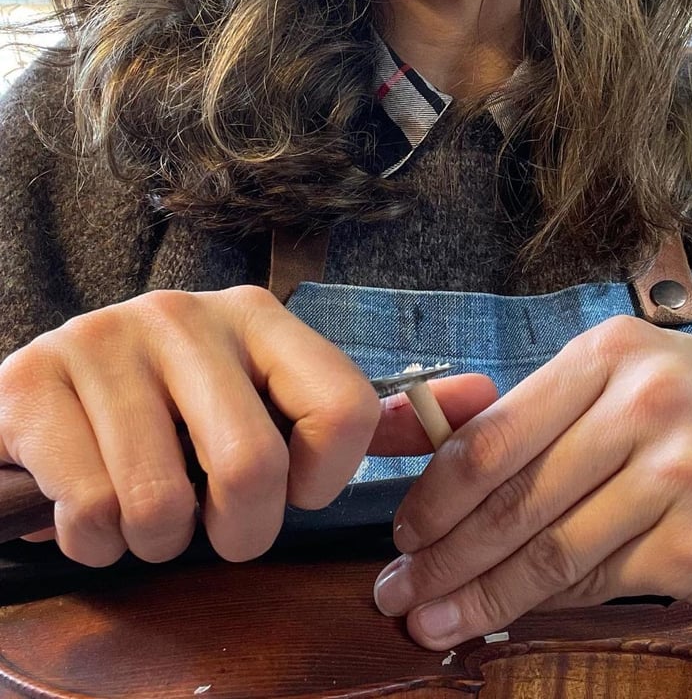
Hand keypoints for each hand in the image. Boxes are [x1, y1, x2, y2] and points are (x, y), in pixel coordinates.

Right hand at [0, 286, 494, 567]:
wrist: (50, 398)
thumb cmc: (179, 411)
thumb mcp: (272, 402)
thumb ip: (372, 413)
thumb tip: (484, 395)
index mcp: (259, 313)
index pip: (346, 408)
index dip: (325, 480)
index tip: (294, 491)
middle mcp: (185, 312)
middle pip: (253, 470)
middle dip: (237, 534)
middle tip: (210, 522)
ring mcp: (105, 339)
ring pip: (163, 506)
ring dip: (158, 541)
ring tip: (147, 506)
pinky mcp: (35, 380)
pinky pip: (90, 512)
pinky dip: (95, 538)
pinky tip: (92, 502)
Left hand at [373, 314, 691, 648]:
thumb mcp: (639, 378)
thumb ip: (555, 414)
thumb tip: (454, 478)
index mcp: (610, 353)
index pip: (496, 433)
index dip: (437, 492)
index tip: (406, 529)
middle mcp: (641, 404)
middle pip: (512, 497)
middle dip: (443, 555)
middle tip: (399, 590)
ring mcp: (674, 476)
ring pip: (548, 551)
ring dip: (480, 595)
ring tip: (433, 620)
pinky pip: (597, 585)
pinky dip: (545, 607)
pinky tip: (508, 617)